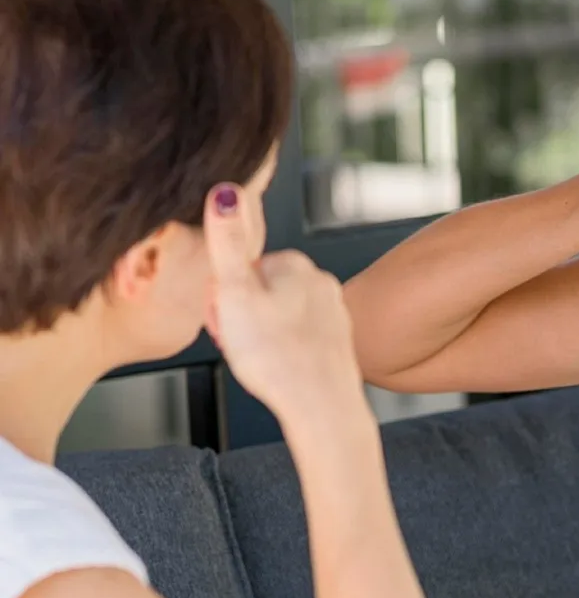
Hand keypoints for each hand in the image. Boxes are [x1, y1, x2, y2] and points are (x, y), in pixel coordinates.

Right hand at [203, 183, 364, 419]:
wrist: (320, 405)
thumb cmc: (277, 355)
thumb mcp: (235, 293)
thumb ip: (226, 243)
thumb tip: (224, 192)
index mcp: (295, 265)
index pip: (241, 271)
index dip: (224, 298)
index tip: (225, 317)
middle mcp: (319, 282)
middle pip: (258, 293)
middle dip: (241, 316)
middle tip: (240, 343)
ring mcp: (331, 311)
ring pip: (275, 317)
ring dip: (258, 336)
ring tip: (259, 359)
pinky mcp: (335, 340)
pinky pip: (294, 338)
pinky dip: (282, 351)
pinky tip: (279, 368)